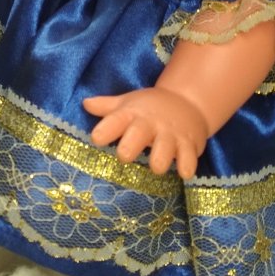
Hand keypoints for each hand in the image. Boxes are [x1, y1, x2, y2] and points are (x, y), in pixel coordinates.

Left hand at [84, 87, 208, 179]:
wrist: (187, 102)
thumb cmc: (149, 108)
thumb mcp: (127, 104)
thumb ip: (106, 107)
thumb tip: (85, 104)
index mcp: (132, 114)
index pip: (116, 120)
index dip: (106, 129)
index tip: (96, 138)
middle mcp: (150, 124)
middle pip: (139, 134)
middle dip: (131, 146)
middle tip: (123, 155)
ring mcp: (171, 134)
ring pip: (165, 148)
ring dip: (160, 159)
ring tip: (157, 167)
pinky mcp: (189, 144)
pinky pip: (189, 158)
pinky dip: (187, 166)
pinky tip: (184, 172)